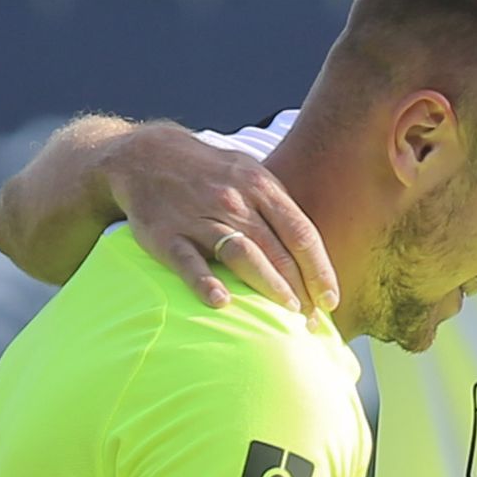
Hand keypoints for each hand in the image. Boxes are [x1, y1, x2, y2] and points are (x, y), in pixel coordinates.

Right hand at [98, 123, 338, 317]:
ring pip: (241, 253)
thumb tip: (314, 256)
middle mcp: (233, 201)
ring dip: (268, 285)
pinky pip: (188, 261)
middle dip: (300, 288)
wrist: (146, 156)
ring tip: (286, 312)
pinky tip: (222, 302)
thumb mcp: (251, 174)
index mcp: (260, 186)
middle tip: (312, 320)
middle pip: (276, 249)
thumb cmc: (212, 173)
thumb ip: (280, 210)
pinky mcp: (165, 235)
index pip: (301, 233)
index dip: (319, 270)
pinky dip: (205, 281)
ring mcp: (198, 217)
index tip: (330, 300)